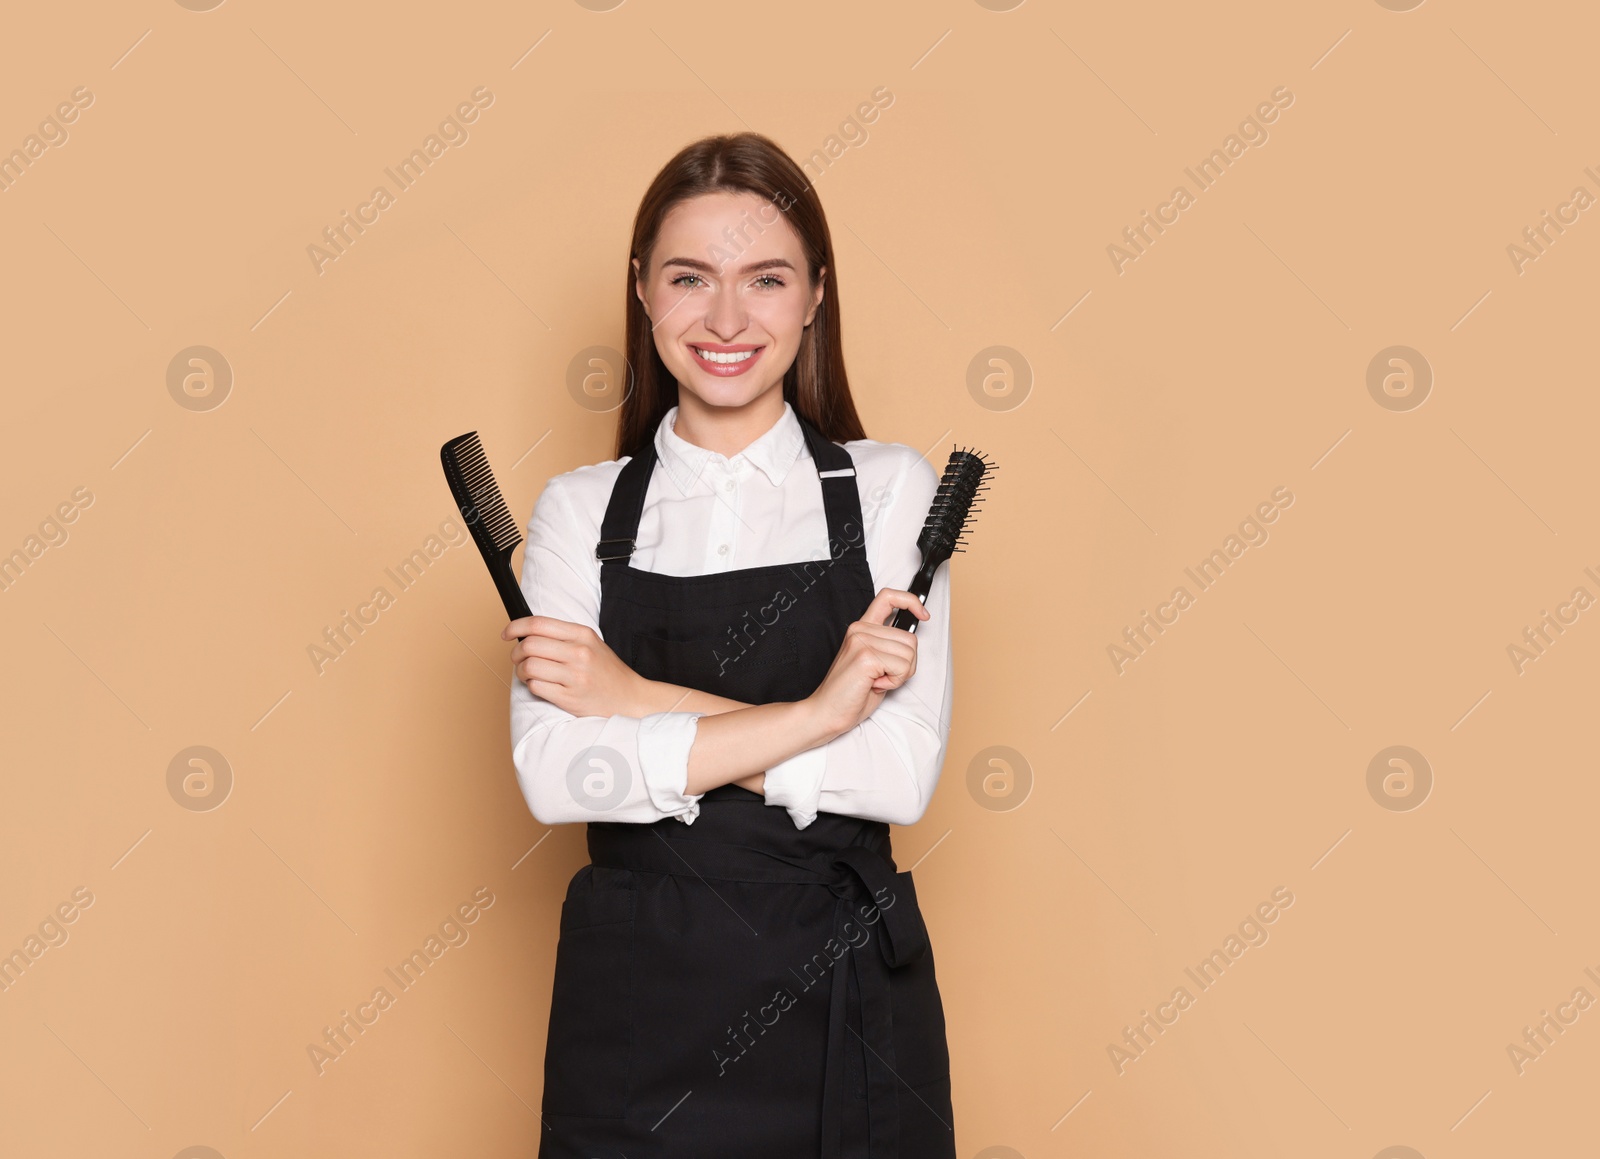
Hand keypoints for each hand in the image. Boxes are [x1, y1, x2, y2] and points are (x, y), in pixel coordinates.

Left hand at [502, 616, 645, 718]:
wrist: (629, 697)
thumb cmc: (606, 670)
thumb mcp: (591, 643)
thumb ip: (563, 636)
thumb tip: (527, 633)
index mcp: (582, 635)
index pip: (538, 624)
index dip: (515, 627)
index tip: (506, 633)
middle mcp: (579, 653)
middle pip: (529, 645)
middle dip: (516, 653)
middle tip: (518, 658)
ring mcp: (574, 677)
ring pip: (529, 667)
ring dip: (521, 671)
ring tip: (529, 674)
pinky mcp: (569, 698)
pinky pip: (536, 687)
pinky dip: (532, 686)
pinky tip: (540, 685)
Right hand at [805, 588, 926, 739]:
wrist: (827, 711)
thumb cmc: (851, 693)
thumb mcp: (874, 663)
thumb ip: (889, 646)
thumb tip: (911, 642)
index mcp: (862, 628)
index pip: (888, 598)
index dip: (910, 601)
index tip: (923, 614)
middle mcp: (861, 630)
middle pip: (910, 639)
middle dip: (906, 664)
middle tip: (884, 676)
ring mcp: (862, 641)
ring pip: (909, 654)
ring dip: (900, 675)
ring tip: (877, 681)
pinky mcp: (866, 657)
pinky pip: (902, 667)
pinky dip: (894, 682)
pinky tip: (875, 685)